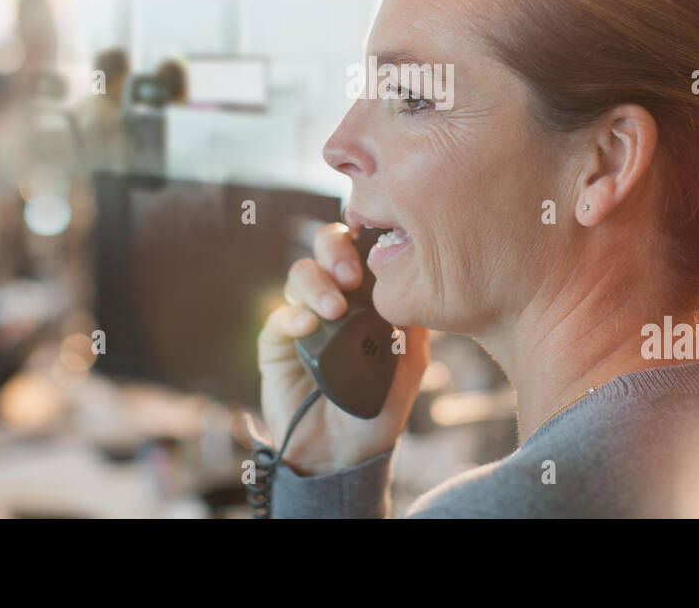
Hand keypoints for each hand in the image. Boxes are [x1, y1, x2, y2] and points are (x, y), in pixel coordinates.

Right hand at [256, 222, 428, 474]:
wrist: (341, 454)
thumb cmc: (377, 410)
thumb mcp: (410, 368)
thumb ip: (415, 328)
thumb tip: (420, 288)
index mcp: (366, 297)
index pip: (362, 251)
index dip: (366, 243)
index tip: (377, 258)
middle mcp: (334, 298)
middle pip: (326, 248)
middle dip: (336, 250)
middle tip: (350, 275)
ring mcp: (304, 317)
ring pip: (300, 274)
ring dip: (316, 284)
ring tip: (333, 309)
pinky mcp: (277, 343)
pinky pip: (278, 316)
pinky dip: (291, 314)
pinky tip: (306, 325)